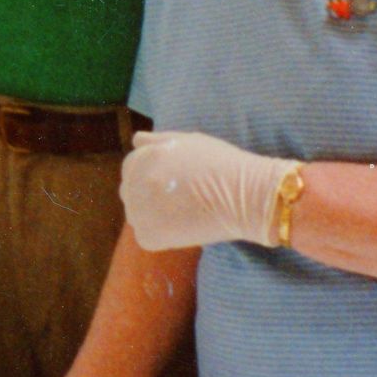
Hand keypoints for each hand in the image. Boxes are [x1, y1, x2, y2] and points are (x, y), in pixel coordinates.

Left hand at [119, 129, 295, 249]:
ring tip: (182, 211)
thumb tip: (136, 140)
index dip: (152, 175)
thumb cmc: (222, 165)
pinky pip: (146, 236)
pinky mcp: (149, 236)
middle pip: (131, 191)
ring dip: (153, 213)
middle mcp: (135, 182)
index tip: (172, 182)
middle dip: (150, 193)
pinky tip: (183, 226)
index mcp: (143, 158)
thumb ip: (158, 140)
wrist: (245, 196)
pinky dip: (161, 235)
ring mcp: (139, 211)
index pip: (131, 168)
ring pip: (136, 214)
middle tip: (180, 198)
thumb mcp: (188, 142)